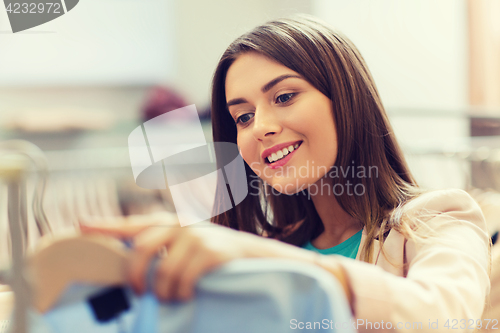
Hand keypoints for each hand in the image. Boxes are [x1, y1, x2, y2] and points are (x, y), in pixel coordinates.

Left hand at [80, 214, 263, 301]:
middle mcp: (178, 224)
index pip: (131, 224)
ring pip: (163, 272)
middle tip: (141, 294)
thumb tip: (130, 267)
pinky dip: (182, 294)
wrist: (247, 253)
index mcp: (167, 223)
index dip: (105, 226)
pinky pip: (184, 280)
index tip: (80, 224)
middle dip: (136, 278)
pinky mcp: (210, 251)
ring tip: (171, 297)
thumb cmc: (207, 251)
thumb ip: (159, 247)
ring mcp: (195, 236)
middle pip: (141, 251)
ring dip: (164, 293)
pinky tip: (187, 294)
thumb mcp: (182, 243)